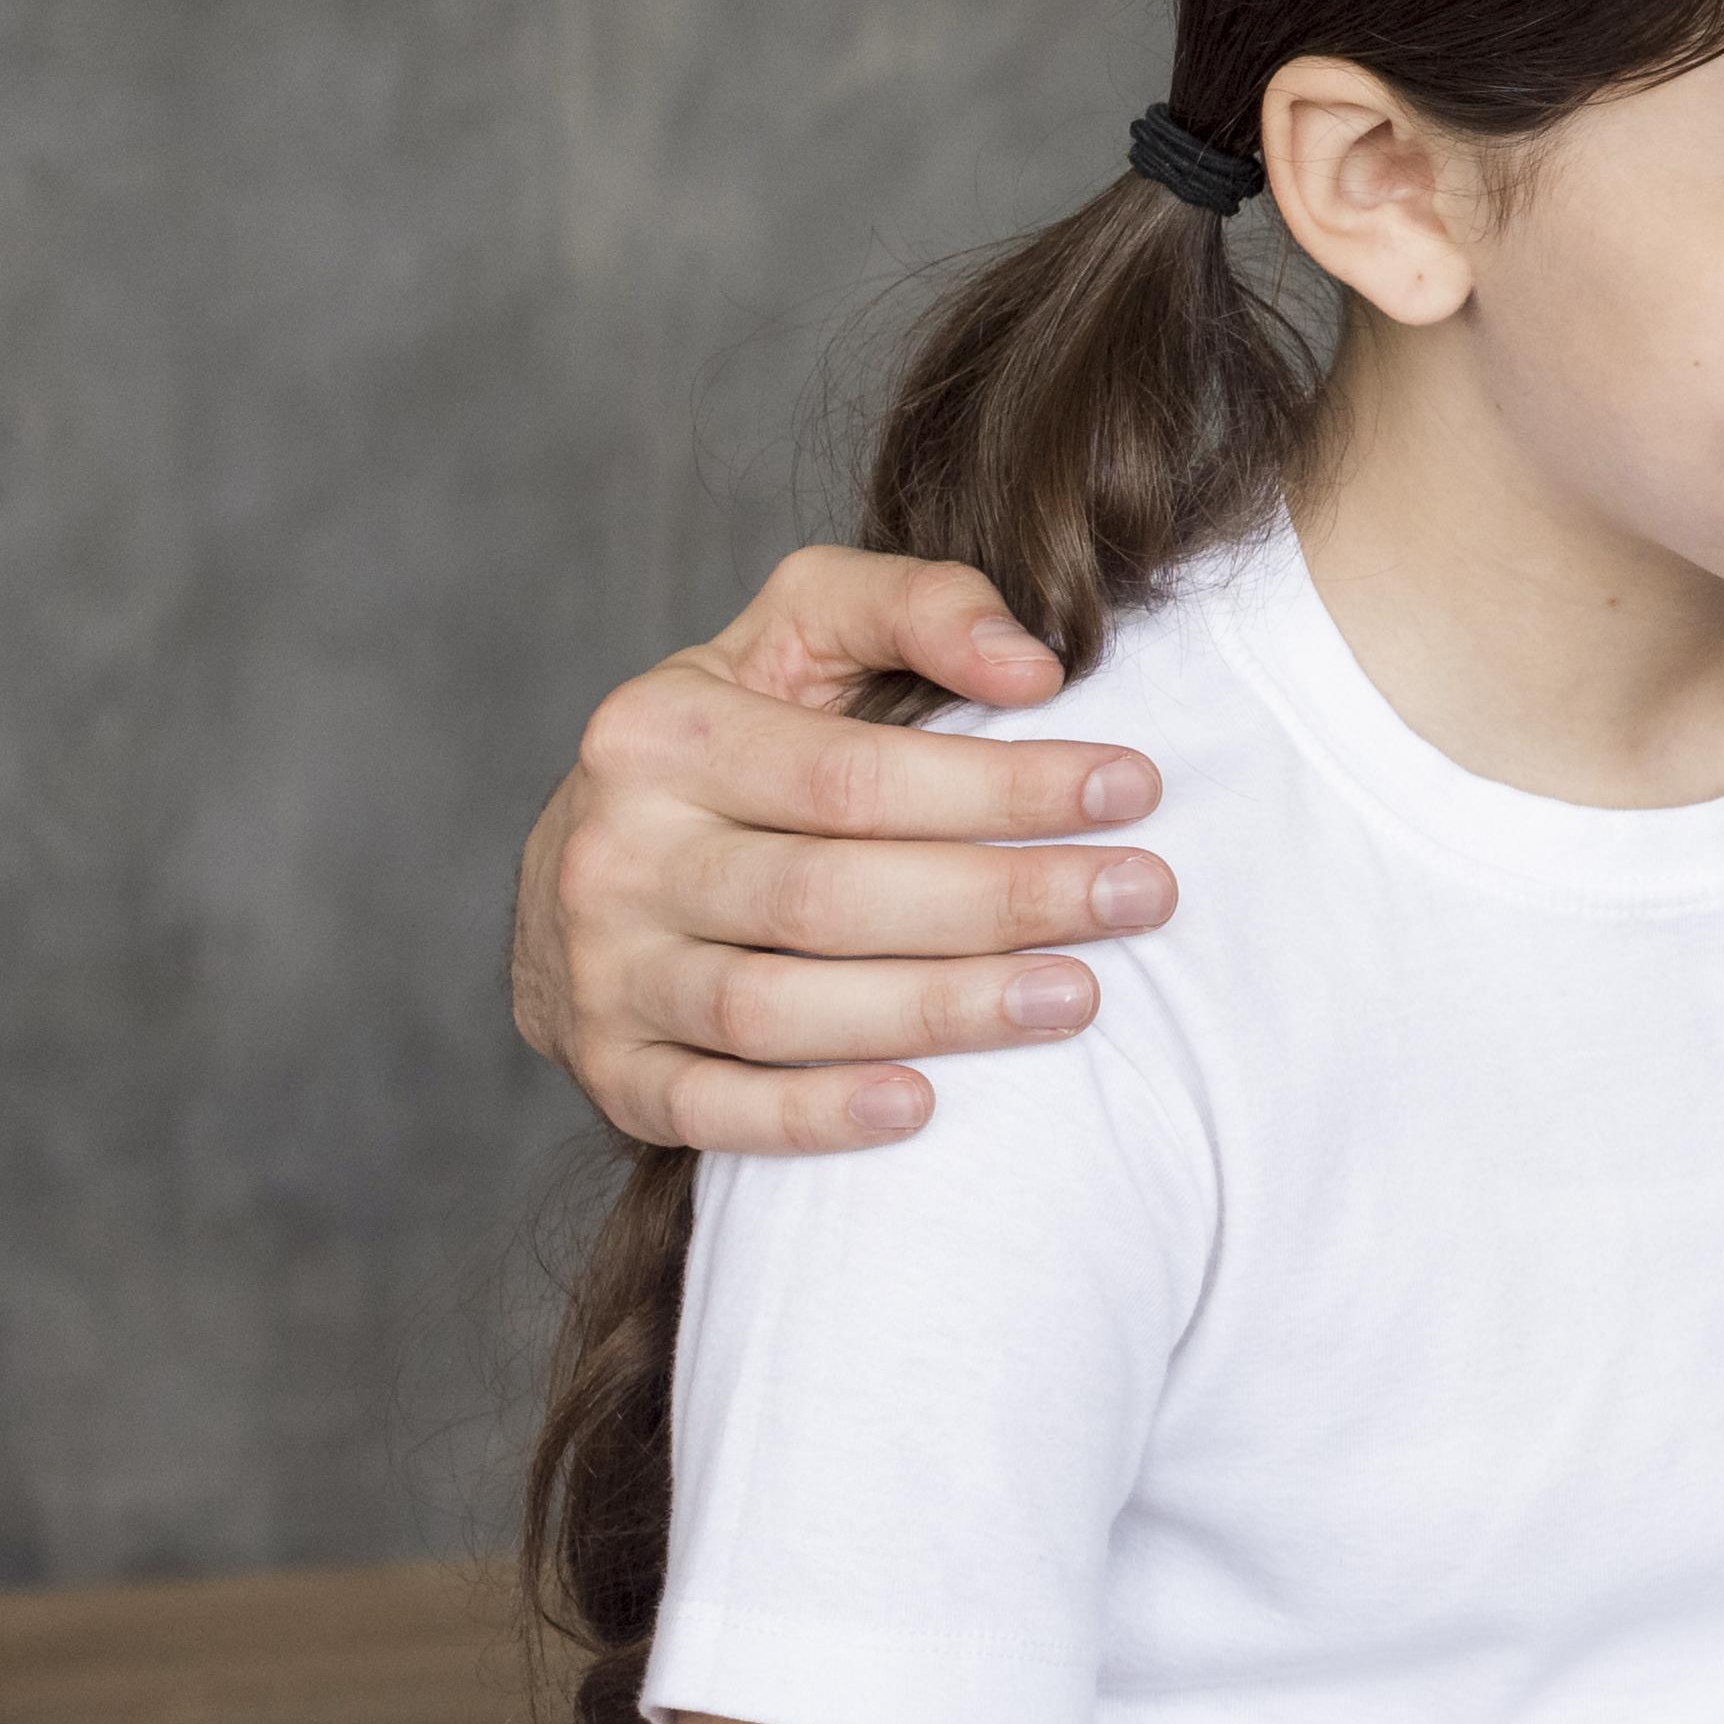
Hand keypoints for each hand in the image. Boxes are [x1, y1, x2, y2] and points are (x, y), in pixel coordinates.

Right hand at [517, 549, 1182, 1154]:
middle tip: (1141, 896)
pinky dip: (810, 1116)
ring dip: (938, 1011)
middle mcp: (617, 855)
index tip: (1134, 788)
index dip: (1003, 785)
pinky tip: (923, 1108)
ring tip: (1077, 997)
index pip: (854, 775)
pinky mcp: (610, 1070)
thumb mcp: (801, 630)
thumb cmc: (738, 733)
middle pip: (828, 896)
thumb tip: (1033, 667)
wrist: (583, 860)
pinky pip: (708, 1109)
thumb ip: (917, 607)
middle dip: (1004, 899)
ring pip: (776, 1009)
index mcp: (661, 734)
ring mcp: (604, 971)